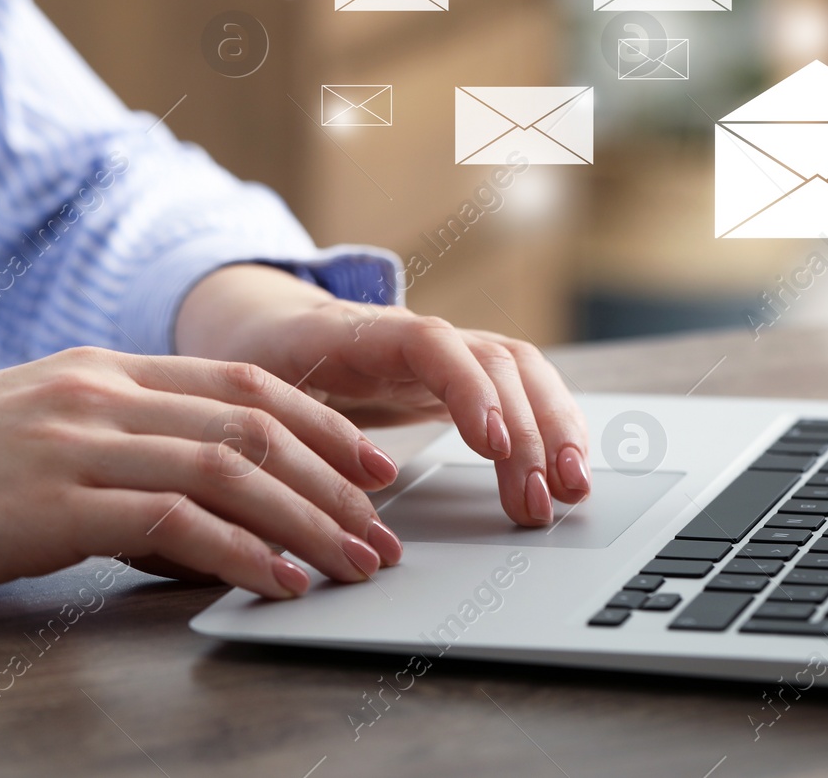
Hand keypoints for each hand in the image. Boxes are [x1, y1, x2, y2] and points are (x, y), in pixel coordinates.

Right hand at [0, 348, 405, 599]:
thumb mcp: (37, 433)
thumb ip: (116, 448)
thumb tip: (195, 510)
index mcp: (104, 370)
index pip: (243, 383)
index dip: (322, 423)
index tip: (372, 463)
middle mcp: (104, 393)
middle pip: (256, 424)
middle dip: (336, 478)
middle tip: (386, 526)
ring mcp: (80, 441)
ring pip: (231, 469)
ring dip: (310, 520)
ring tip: (358, 562)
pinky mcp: (53, 502)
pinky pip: (176, 520)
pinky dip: (244, 552)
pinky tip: (282, 580)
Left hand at [176, 265, 591, 526]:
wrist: (269, 331)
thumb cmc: (258, 364)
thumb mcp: (254, 392)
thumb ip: (280, 428)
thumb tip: (316, 491)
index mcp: (361, 333)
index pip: (431, 344)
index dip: (467, 389)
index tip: (490, 443)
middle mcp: (417, 336)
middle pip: (495, 361)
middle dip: (530, 429)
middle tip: (546, 496)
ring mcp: (448, 353)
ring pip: (522, 373)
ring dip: (554, 430)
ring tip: (573, 490)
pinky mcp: (465, 378)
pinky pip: (524, 391)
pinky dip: (553, 427)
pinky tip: (569, 471)